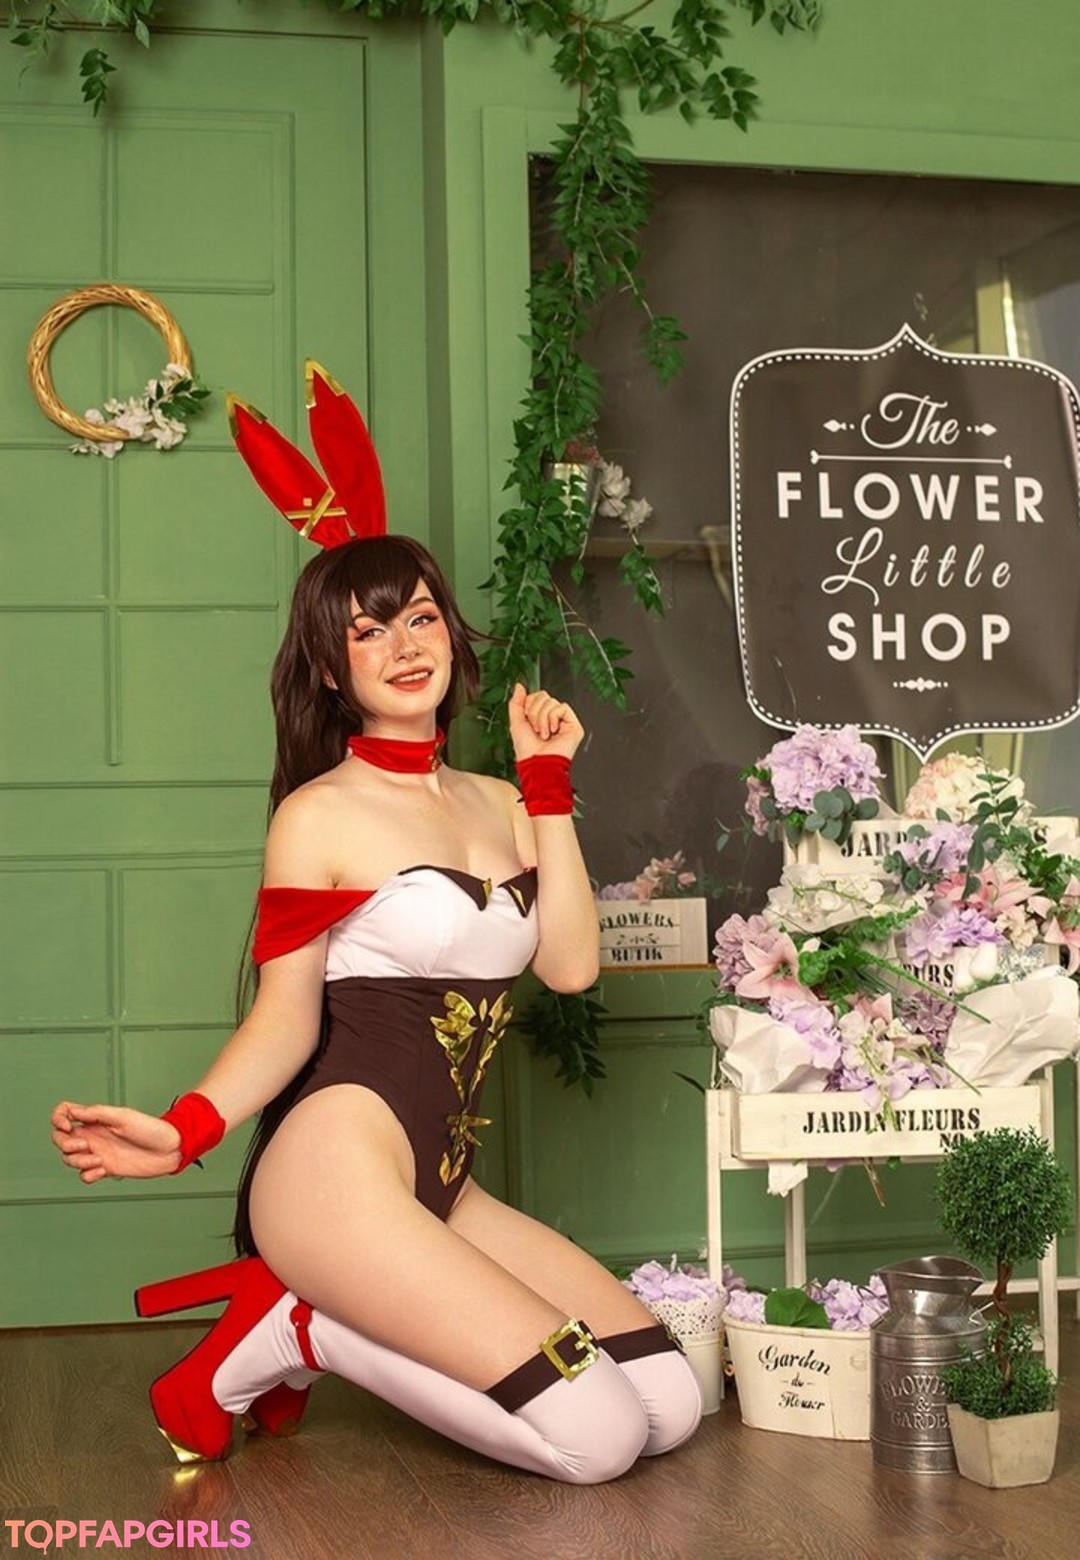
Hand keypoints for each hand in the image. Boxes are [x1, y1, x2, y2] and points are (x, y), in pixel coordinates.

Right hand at [50, 1100, 181, 1183]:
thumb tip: (74, 1111)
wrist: (168, 1150)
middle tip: (85, 1146)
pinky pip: (84, 1176)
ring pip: (70, 1159)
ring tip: (99, 1160)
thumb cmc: (151, 1129)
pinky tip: (103, 1169)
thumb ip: (97, 1113)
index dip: (58, 1119)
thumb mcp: (123, 1117)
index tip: (67, 1125)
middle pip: (61, 1140)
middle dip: (65, 1144)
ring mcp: (98, 1153)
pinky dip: (88, 1174)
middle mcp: (94, 1136)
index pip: (65, 1114)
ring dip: (78, 1161)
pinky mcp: (105, 1169)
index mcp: (95, 1120)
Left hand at [508, 684, 583, 762]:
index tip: (527, 719)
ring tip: (543, 733)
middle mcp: (553, 718)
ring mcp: (564, 721)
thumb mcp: (516, 722)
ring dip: (542, 718)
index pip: (536, 696)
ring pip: (551, 702)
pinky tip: (552, 731)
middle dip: (534, 712)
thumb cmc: (527, 751)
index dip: (529, 704)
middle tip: (535, 729)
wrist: (537, 764)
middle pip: (544, 696)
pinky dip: (553, 719)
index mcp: (540, 717)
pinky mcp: (574, 725)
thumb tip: (519, 686)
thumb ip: (516, 703)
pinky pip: (562, 707)